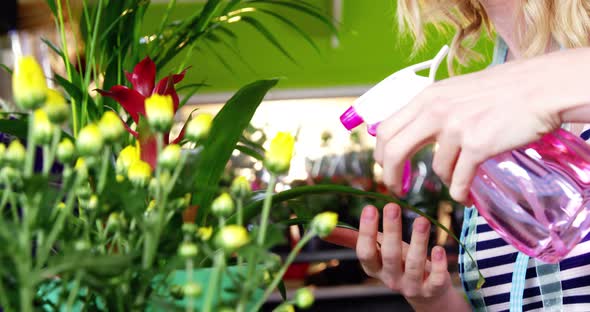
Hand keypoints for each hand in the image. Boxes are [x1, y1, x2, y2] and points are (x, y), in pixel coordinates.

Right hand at [328, 204, 450, 304]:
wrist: (426, 293)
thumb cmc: (398, 263)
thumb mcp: (376, 251)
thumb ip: (352, 239)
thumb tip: (323, 227)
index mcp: (374, 267)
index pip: (365, 253)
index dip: (366, 232)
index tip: (369, 208)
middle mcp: (390, 278)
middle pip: (390, 256)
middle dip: (392, 231)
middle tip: (392, 206)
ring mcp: (412, 286)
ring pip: (415, 265)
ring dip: (419, 242)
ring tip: (422, 220)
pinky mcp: (433, 290)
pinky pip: (436, 280)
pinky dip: (439, 266)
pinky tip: (439, 248)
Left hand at [372, 53, 584, 202]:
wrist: (542, 88)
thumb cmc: (503, 89)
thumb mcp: (456, 90)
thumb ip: (433, 109)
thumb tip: (411, 132)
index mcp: (427, 97)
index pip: (386, 128)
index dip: (380, 152)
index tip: (385, 166)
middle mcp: (435, 111)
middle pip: (393, 151)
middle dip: (390, 175)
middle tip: (396, 188)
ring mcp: (456, 129)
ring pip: (437, 169)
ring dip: (448, 181)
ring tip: (461, 182)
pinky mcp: (477, 146)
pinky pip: (459, 180)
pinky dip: (461, 193)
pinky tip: (466, 197)